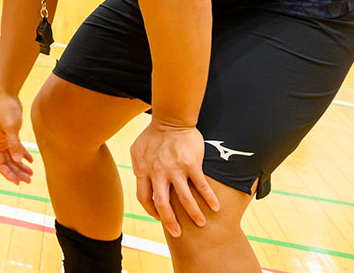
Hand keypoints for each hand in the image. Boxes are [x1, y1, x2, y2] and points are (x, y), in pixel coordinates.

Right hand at [0, 92, 33, 183]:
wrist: (6, 94)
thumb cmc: (6, 109)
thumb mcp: (11, 127)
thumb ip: (14, 143)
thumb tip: (18, 160)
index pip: (0, 164)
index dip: (8, 175)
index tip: (18, 183)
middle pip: (7, 163)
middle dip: (17, 173)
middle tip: (28, 180)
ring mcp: (4, 138)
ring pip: (12, 157)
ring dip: (20, 166)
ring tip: (31, 174)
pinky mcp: (10, 133)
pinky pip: (16, 148)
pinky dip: (23, 155)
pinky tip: (31, 160)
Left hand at [130, 121, 219, 236]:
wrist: (171, 119)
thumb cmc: (153, 135)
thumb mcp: (137, 150)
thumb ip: (138, 166)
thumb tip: (139, 179)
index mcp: (143, 170)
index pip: (144, 198)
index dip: (151, 211)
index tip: (159, 218)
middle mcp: (157, 173)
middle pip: (162, 204)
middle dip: (170, 221)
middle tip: (178, 233)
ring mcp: (174, 169)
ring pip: (184, 198)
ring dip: (193, 214)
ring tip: (201, 224)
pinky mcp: (191, 164)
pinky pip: (201, 185)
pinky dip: (209, 198)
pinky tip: (216, 208)